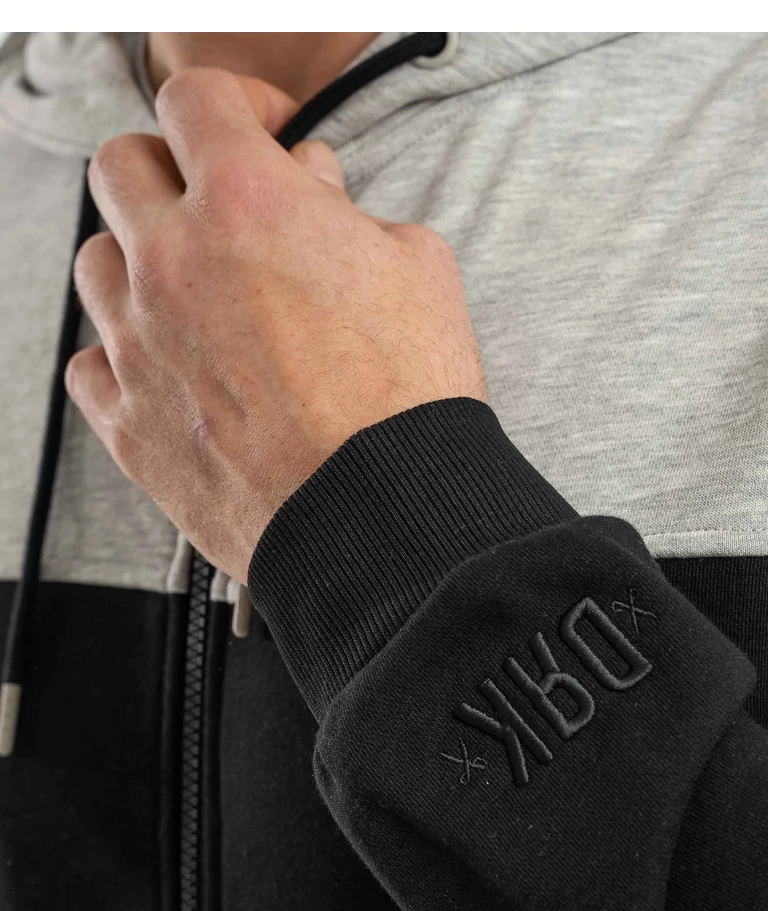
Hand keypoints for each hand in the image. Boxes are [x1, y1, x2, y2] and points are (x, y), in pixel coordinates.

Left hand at [67, 68, 486, 584]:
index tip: (262, 133)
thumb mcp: (417, 268)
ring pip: (94, 260)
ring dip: (138, 257)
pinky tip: (166, 364)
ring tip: (191, 289)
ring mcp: (139, 344)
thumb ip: (350, 211)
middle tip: (216, 204)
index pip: (197, 99)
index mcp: (247, 203)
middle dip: (172, 169)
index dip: (236, 104)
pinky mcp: (129, 423)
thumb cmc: (408, 398)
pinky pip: (89, 364)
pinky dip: (120, 353)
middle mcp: (174, 262)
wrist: (383, 513)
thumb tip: (313, 190)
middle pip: (122, 165)